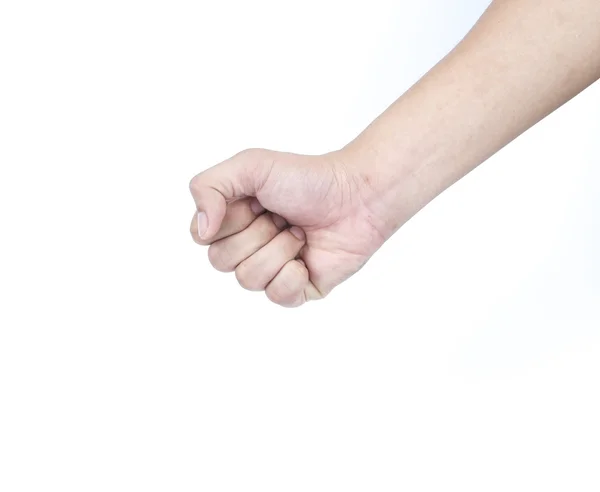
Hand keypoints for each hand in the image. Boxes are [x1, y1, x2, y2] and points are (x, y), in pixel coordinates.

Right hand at [189, 148, 389, 306]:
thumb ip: (208, 186)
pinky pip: (276, 296)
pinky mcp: (297, 289)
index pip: (202, 237)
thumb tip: (203, 231)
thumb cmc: (307, 178)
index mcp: (233, 219)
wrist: (356, 196)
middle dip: (255, 234)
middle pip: (221, 261)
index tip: (254, 202)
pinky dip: (292, 275)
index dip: (226, 222)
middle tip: (282, 216)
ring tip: (299, 233)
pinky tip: (307, 258)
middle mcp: (248, 246)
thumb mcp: (250, 165)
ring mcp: (272, 270)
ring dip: (277, 250)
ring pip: (247, 280)